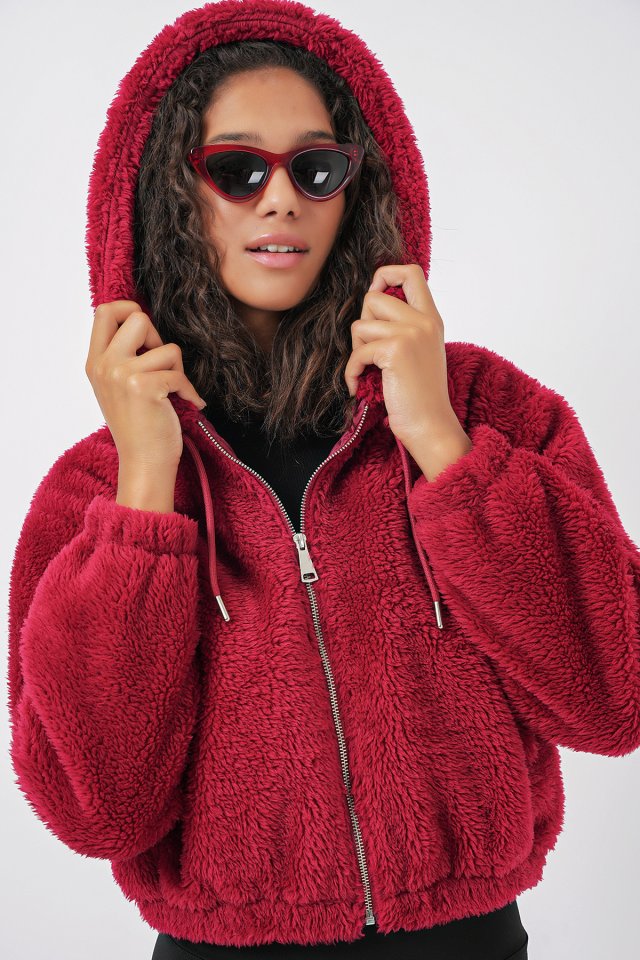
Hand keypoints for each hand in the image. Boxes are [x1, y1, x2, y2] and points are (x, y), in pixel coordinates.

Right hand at [85, 301, 205, 474]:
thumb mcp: (118, 387)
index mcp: (94, 362)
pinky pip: (179, 373)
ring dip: (177, 370)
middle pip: (137, 318)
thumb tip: (142, 320)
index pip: (104, 311)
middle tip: (161, 366)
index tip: (146, 333)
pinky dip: (190, 391)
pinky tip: (188, 404)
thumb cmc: (139, 426)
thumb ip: (122, 356)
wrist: (144, 464)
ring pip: (167, 347)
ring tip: (172, 392)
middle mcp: (104, 365)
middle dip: (158, 338)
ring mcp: (121, 375)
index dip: (129, 310)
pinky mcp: (144, 387)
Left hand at [344, 264, 462, 456]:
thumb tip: (371, 303)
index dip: (385, 274)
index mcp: (431, 318)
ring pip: (360, 324)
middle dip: (362, 324)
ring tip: (368, 370)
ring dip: (356, 350)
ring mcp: (411, 333)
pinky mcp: (395, 350)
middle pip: (373, 297)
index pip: (411, 272)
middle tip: (370, 352)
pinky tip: (359, 385)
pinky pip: (357, 352)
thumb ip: (405, 325)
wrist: (430, 425)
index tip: (376, 296)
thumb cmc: (419, 395)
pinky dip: (352, 371)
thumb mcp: (420, 350)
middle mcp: (424, 321)